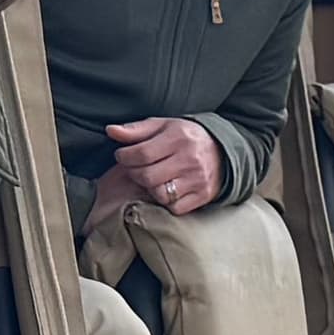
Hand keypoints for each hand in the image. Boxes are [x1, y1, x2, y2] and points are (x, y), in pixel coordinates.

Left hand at [103, 113, 225, 216]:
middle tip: (134, 169)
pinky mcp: (202, 196)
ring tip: (149, 179)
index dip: (125, 157)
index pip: (142, 153)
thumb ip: (136, 130)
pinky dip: (165, 201)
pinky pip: (174, 207)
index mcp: (178, 138)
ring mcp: (197, 180)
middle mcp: (189, 159)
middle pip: (148, 176)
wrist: (223, 152)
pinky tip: (165, 189)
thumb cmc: (186, 138)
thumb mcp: (163, 127)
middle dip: (134, 173)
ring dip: (149, 188)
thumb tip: (110, 131)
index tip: (122, 156)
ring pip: (160, 194)